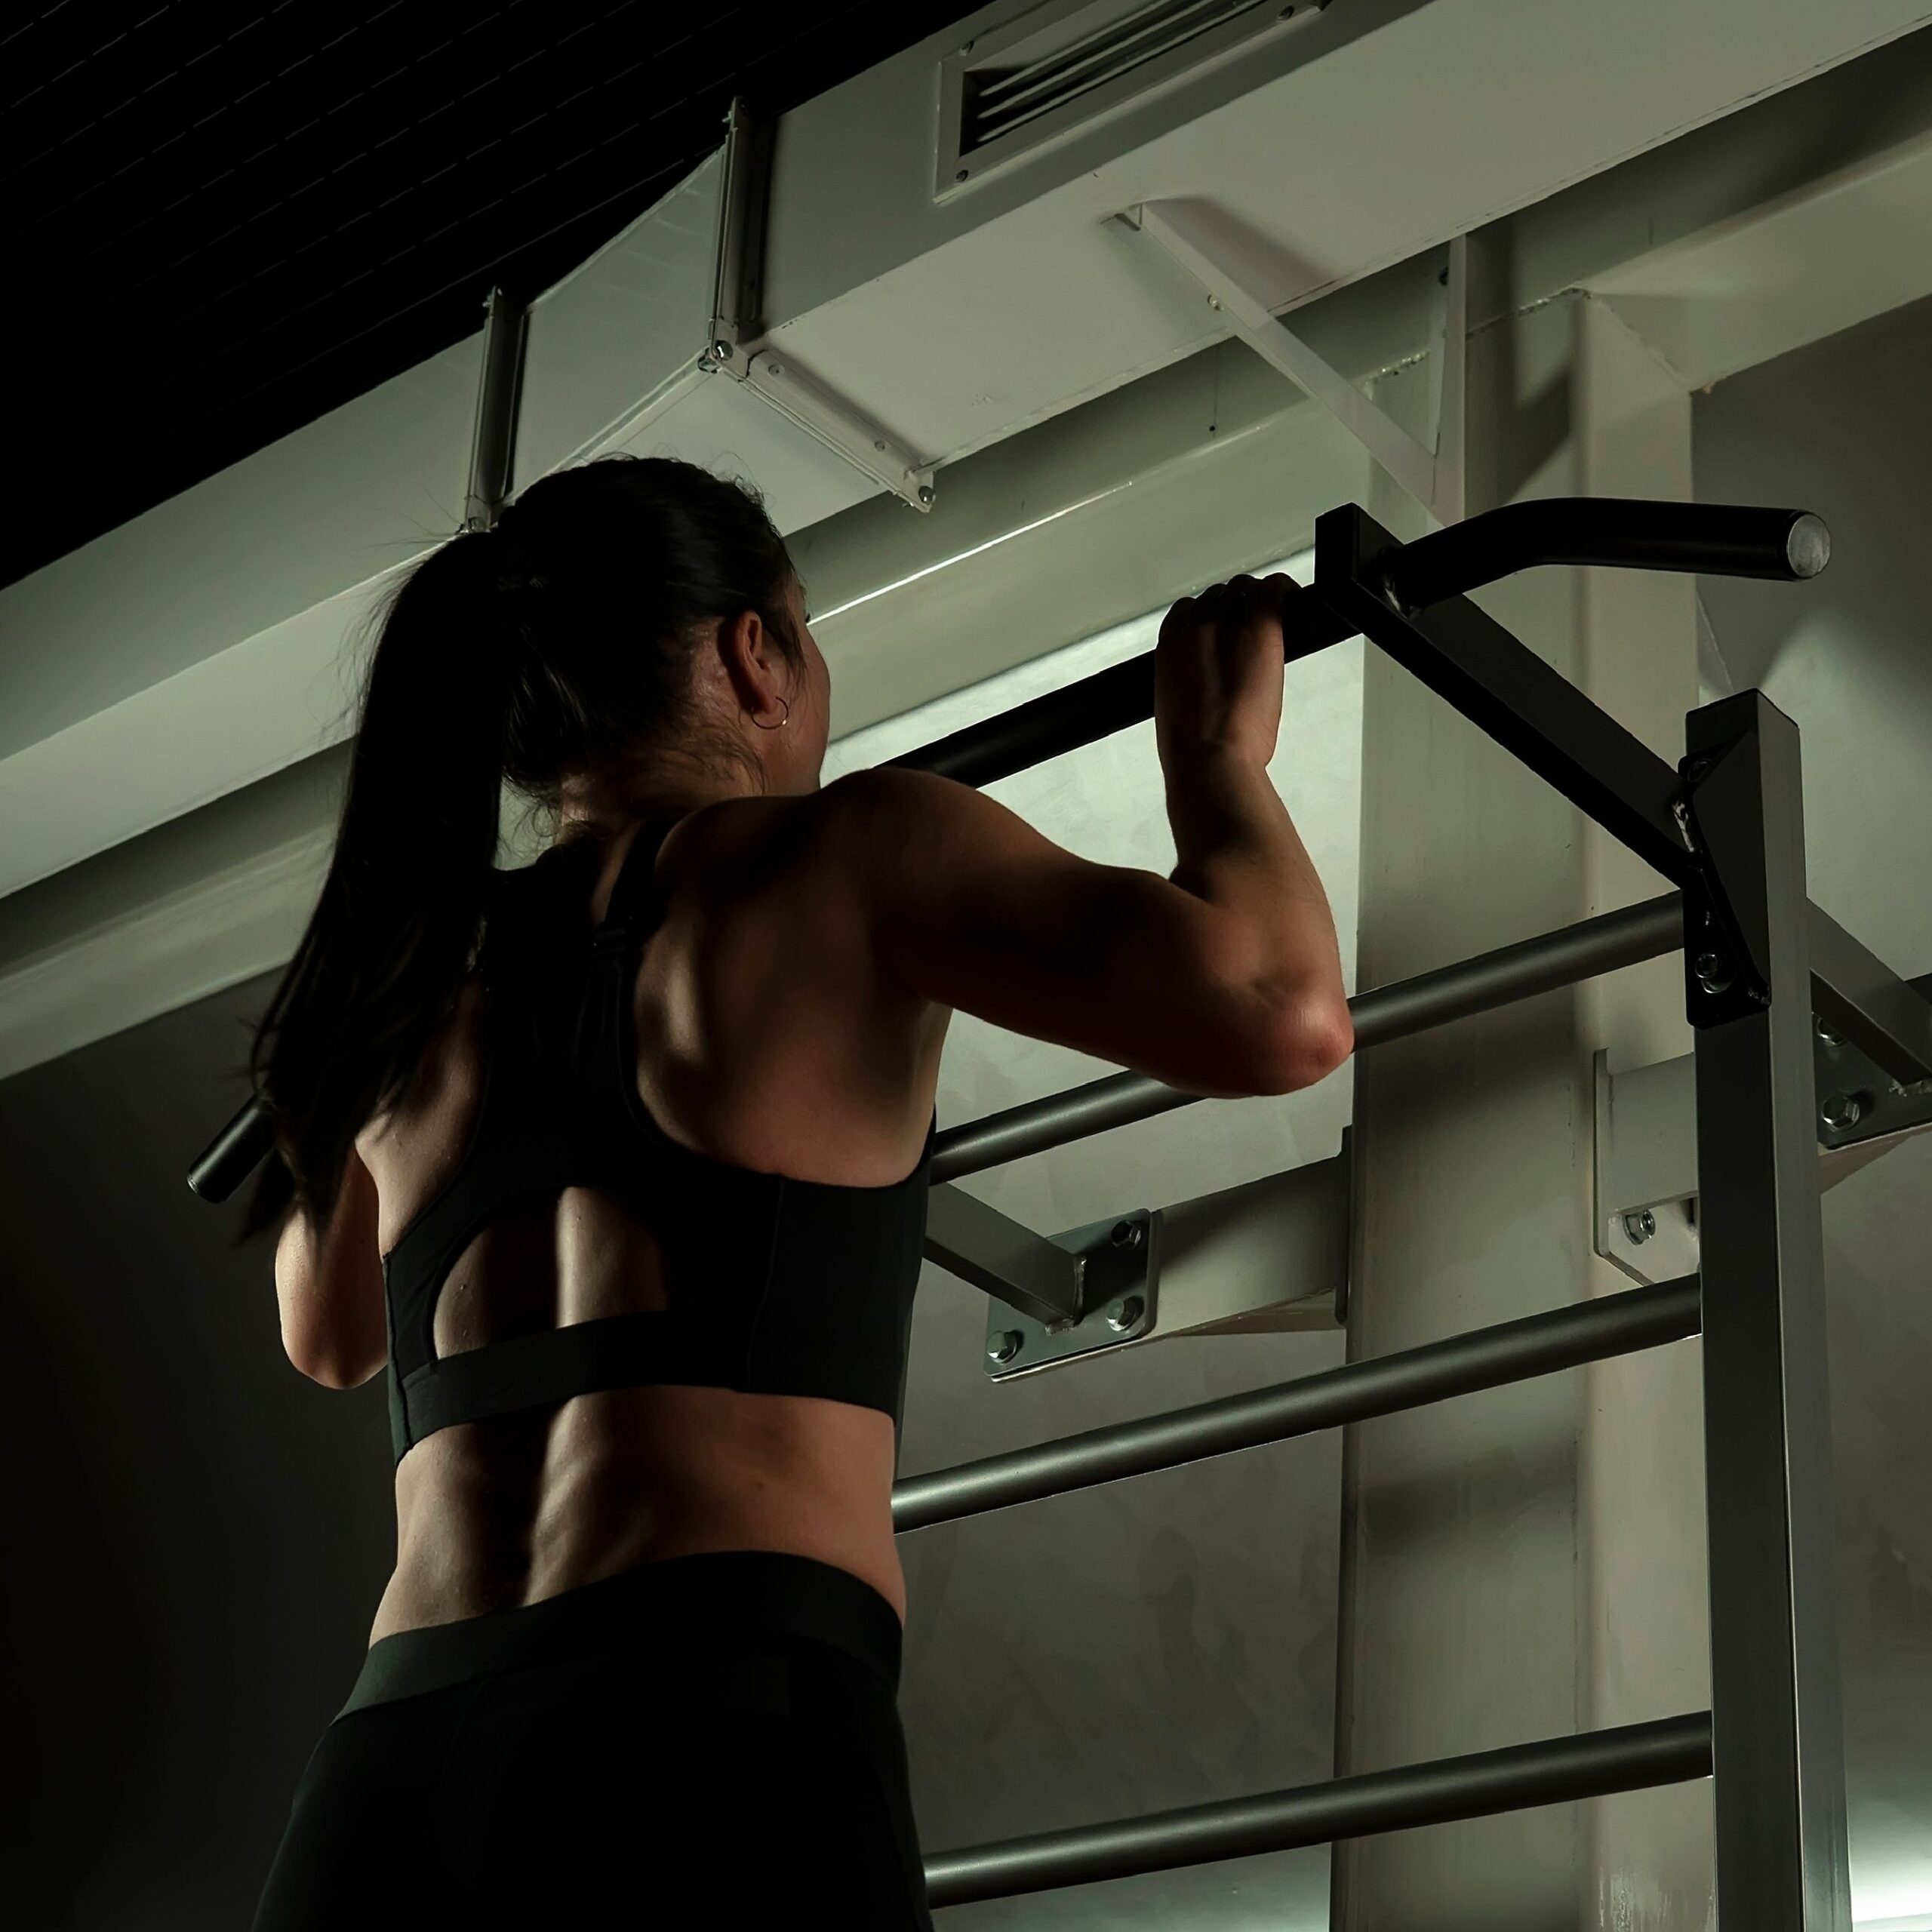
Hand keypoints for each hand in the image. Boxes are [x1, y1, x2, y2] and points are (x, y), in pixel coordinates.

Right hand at [1154, 573, 1295, 774]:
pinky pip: (1275, 589)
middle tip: (1252, 638)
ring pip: (1245, 590)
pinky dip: (1285, 592)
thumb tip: (1208, 685)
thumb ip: (1189, 681)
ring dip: (1258, 605)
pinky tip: (1293, 603)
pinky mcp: (1259, 626)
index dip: (1212, 618)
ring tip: (1270, 631)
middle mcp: (1195, 625)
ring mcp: (1227, 622)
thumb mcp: (1175, 707)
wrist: (1209, 756)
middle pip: (1220, 596)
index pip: (1191, 609)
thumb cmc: (1193, 746)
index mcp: (1170, 645)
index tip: (1224, 631)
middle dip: (1237, 611)